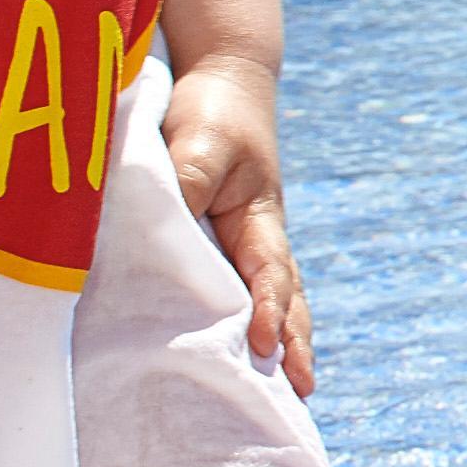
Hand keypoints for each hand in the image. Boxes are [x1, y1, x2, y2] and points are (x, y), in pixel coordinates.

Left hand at [168, 50, 316, 392]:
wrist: (227, 78)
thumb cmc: (212, 111)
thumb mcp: (196, 144)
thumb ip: (184, 187)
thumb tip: (163, 237)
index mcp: (258, 216)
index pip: (268, 272)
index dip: (267, 310)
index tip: (263, 346)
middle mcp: (262, 234)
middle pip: (287, 296)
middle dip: (295, 342)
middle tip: (303, 388)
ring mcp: (251, 238)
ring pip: (276, 296)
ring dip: (287, 337)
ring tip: (295, 384)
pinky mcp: (231, 238)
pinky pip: (250, 287)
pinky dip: (261, 319)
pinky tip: (254, 348)